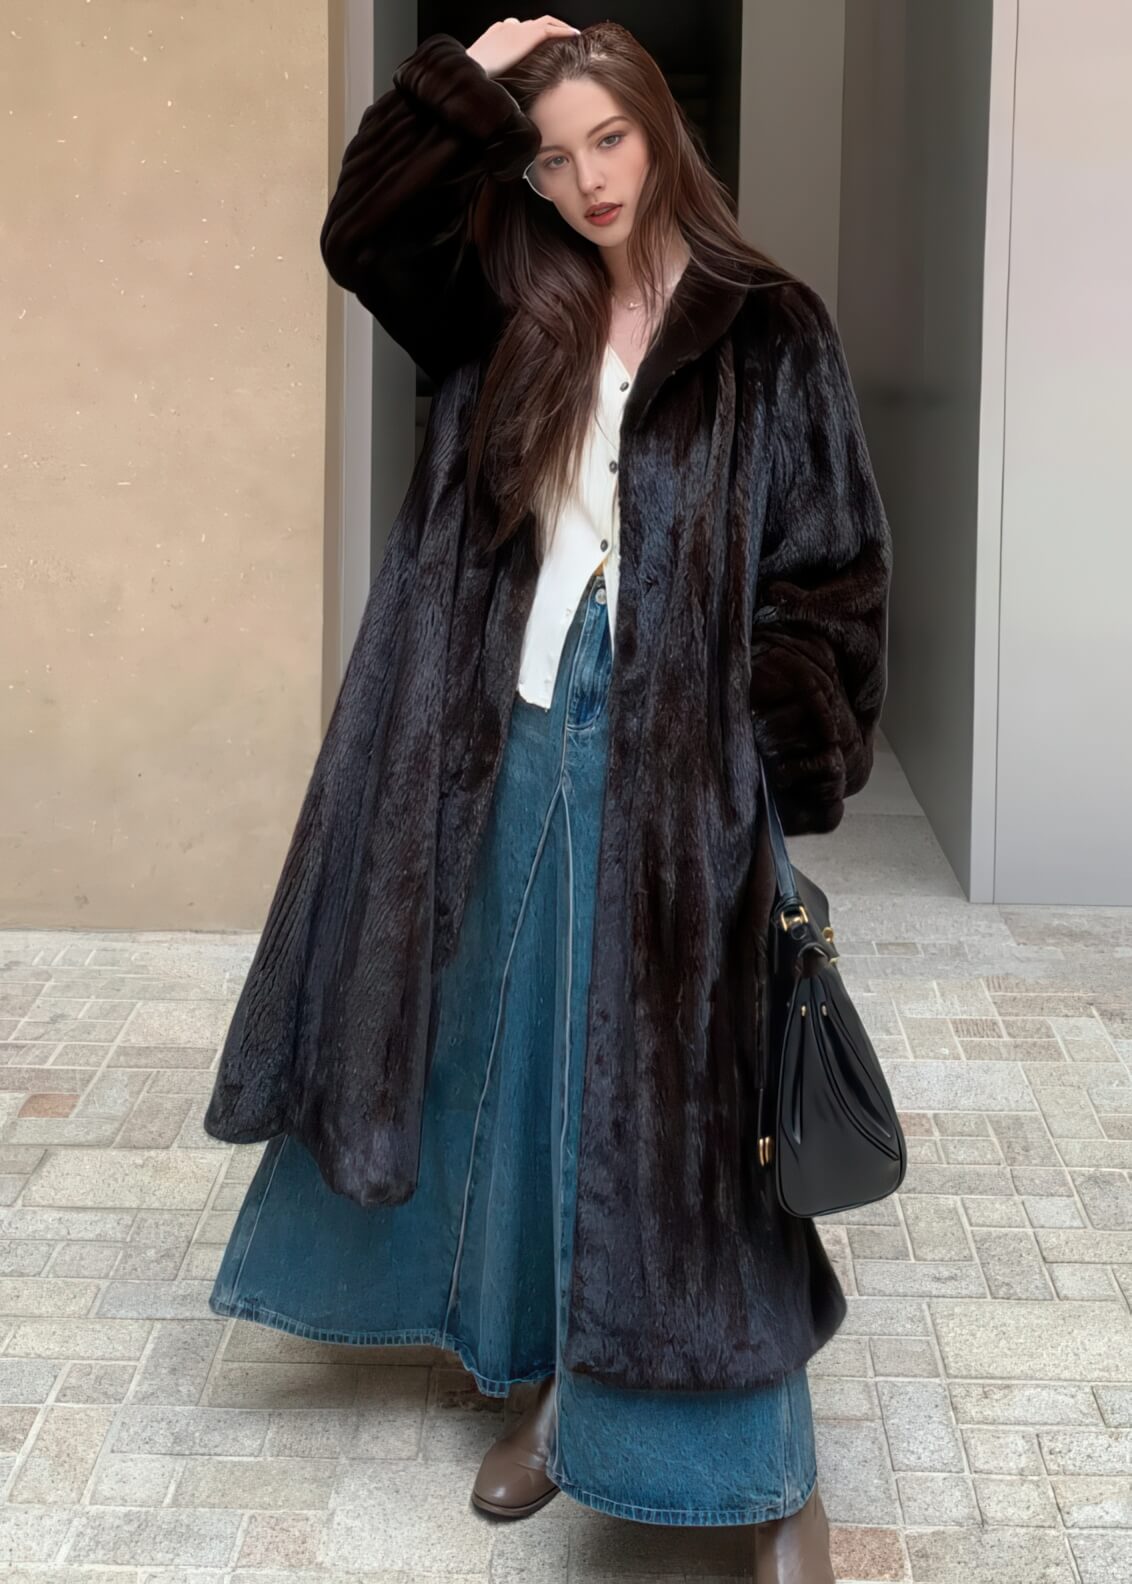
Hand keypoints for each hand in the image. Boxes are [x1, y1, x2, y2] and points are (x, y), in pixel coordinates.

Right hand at [465, 16, 579, 78]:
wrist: (472, 71)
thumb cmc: (475, 80)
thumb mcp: (485, 77)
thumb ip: (497, 78)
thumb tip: (504, 98)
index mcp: (496, 34)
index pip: (515, 29)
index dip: (530, 35)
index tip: (539, 44)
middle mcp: (508, 27)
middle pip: (532, 24)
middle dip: (548, 28)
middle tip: (561, 37)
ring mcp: (518, 29)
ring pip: (546, 22)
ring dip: (560, 27)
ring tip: (572, 36)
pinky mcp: (528, 35)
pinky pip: (552, 29)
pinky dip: (564, 31)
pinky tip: (575, 37)